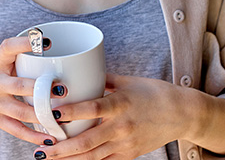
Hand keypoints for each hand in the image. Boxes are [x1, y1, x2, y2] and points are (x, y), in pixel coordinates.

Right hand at [0, 35, 54, 144]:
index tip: (46, 41)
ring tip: (62, 116)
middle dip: (42, 90)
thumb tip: (58, 59)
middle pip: (19, 86)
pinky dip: (34, 136)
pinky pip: (16, 130)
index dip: (26, 43)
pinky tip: (49, 139)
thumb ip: (20, 58)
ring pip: (21, 112)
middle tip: (63, 90)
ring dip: (43, 115)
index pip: (9, 47)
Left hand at [31, 74, 224, 158]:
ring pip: (93, 156)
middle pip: (87, 141)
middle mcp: (121, 127)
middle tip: (41, 149)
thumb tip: (77, 73)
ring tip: (48, 158)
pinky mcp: (129, 154)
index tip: (51, 113)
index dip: (71, 112)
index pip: (92, 109)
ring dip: (69, 159)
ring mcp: (125, 144)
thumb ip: (101, 79)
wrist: (183, 114)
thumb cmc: (154, 93)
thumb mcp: (127, 81)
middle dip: (62, 148)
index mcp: (120, 104)